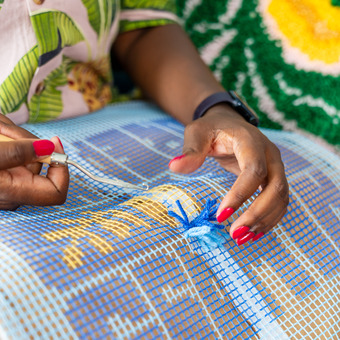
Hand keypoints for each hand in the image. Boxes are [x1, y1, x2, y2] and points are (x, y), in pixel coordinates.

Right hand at [0, 114, 68, 209]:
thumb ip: (19, 152)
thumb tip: (49, 148)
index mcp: (15, 192)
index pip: (57, 191)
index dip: (62, 168)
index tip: (54, 144)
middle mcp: (14, 189)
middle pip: (40, 162)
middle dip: (25, 140)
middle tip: (3, 129)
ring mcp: (8, 178)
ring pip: (26, 151)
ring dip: (12, 134)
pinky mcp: (3, 168)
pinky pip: (14, 149)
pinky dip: (6, 136)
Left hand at [168, 104, 288, 244]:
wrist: (229, 124)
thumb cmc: (212, 128)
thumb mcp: (197, 133)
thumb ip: (190, 150)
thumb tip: (174, 167)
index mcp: (251, 141)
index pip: (254, 170)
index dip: (240, 195)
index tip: (220, 216)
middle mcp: (270, 154)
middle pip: (276, 188)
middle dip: (257, 214)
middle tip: (235, 234)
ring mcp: (276, 167)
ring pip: (281, 198)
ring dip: (264, 221)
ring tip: (241, 238)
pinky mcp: (274, 178)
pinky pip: (279, 202)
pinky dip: (268, 219)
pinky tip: (252, 233)